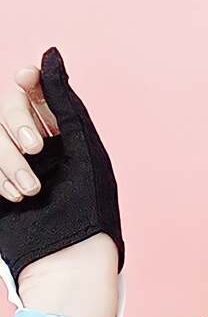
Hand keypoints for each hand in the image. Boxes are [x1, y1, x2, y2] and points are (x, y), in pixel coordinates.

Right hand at [0, 47, 125, 298]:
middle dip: (15, 123)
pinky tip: (16, 198)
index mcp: (60, 133)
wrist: (69, 262)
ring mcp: (9, 165)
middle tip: (37, 149)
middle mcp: (32, 145)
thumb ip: (63, 102)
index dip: (26, 81)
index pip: (30, 90)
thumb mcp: (81, 147)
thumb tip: (49, 54)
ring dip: (7, 158)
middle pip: (4, 108)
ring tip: (31, 191)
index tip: (28, 79)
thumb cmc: (89, 208)